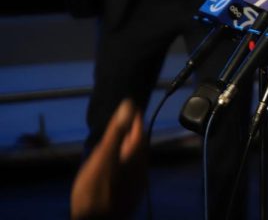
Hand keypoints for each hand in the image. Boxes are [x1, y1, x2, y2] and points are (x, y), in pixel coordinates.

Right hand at [70, 99, 145, 219]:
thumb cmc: (95, 190)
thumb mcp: (103, 157)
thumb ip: (117, 131)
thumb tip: (128, 104)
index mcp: (137, 156)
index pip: (140, 130)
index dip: (135, 117)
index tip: (131, 106)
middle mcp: (142, 168)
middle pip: (140, 144)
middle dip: (133, 132)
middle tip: (125, 121)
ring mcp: (137, 182)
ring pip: (137, 158)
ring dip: (130, 147)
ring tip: (119, 140)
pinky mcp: (131, 194)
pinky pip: (132, 170)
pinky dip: (126, 161)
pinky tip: (116, 164)